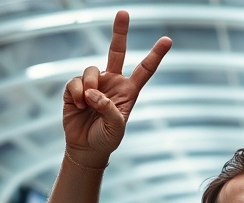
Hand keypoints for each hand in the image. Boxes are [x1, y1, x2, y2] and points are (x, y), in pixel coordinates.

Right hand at [62, 10, 171, 166]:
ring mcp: (94, 83)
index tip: (168, 40)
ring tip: (87, 104)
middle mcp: (112, 82)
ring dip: (89, 86)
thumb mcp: (116, 128)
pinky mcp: (75, 87)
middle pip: (116, 51)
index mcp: (129, 91)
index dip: (155, 55)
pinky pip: (75, 81)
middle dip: (120, 31)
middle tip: (124, 12)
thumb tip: (93, 93)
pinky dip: (77, 93)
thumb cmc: (107, 139)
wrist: (86, 148)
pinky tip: (78, 106)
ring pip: (91, 69)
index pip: (145, 70)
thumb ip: (109, 110)